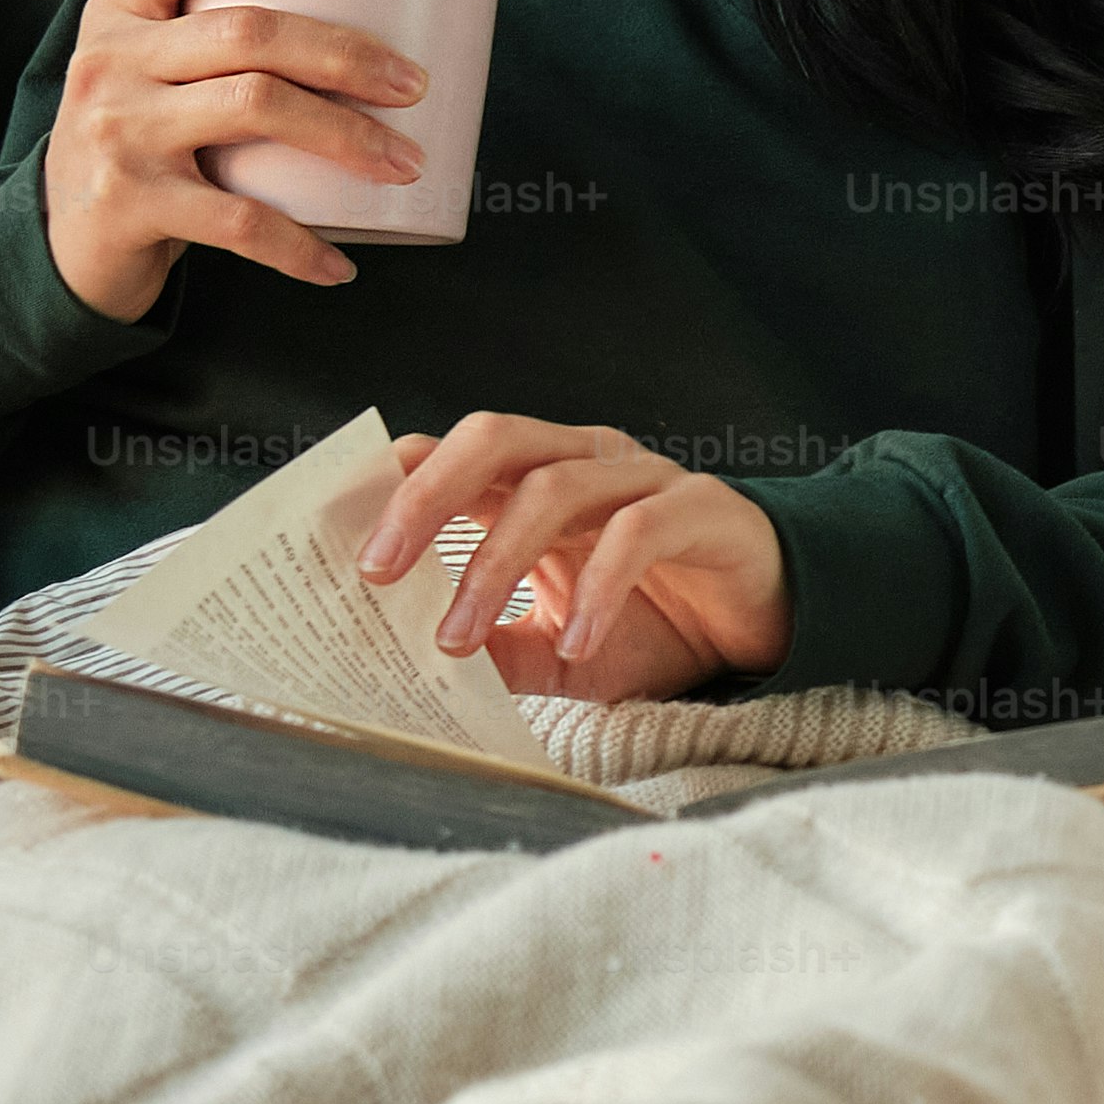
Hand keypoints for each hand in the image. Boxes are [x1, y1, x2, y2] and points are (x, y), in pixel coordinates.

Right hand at [41, 0, 433, 320]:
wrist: (61, 248)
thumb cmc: (143, 146)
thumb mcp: (151, 76)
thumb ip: (218, 44)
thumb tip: (375, 31)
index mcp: (121, 12)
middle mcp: (111, 60)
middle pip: (246, 30)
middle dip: (345, 53)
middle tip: (414, 85)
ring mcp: (117, 131)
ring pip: (253, 107)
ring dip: (347, 136)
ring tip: (406, 163)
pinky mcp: (130, 204)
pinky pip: (236, 221)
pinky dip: (299, 247)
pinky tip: (340, 265)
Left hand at [362, 413, 792, 703]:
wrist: (765, 630)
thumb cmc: (658, 627)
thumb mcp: (555, 653)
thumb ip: (494, 649)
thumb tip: (409, 664)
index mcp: (540, 480)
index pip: (454, 457)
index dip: (396, 484)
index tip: (338, 541)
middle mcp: (586, 462)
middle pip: (492, 439)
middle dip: (424, 496)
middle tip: (377, 568)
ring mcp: (646, 479)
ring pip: (554, 486)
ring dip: (494, 563)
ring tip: (458, 637)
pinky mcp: (702, 508)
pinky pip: (638, 532)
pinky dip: (597, 587)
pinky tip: (576, 640)